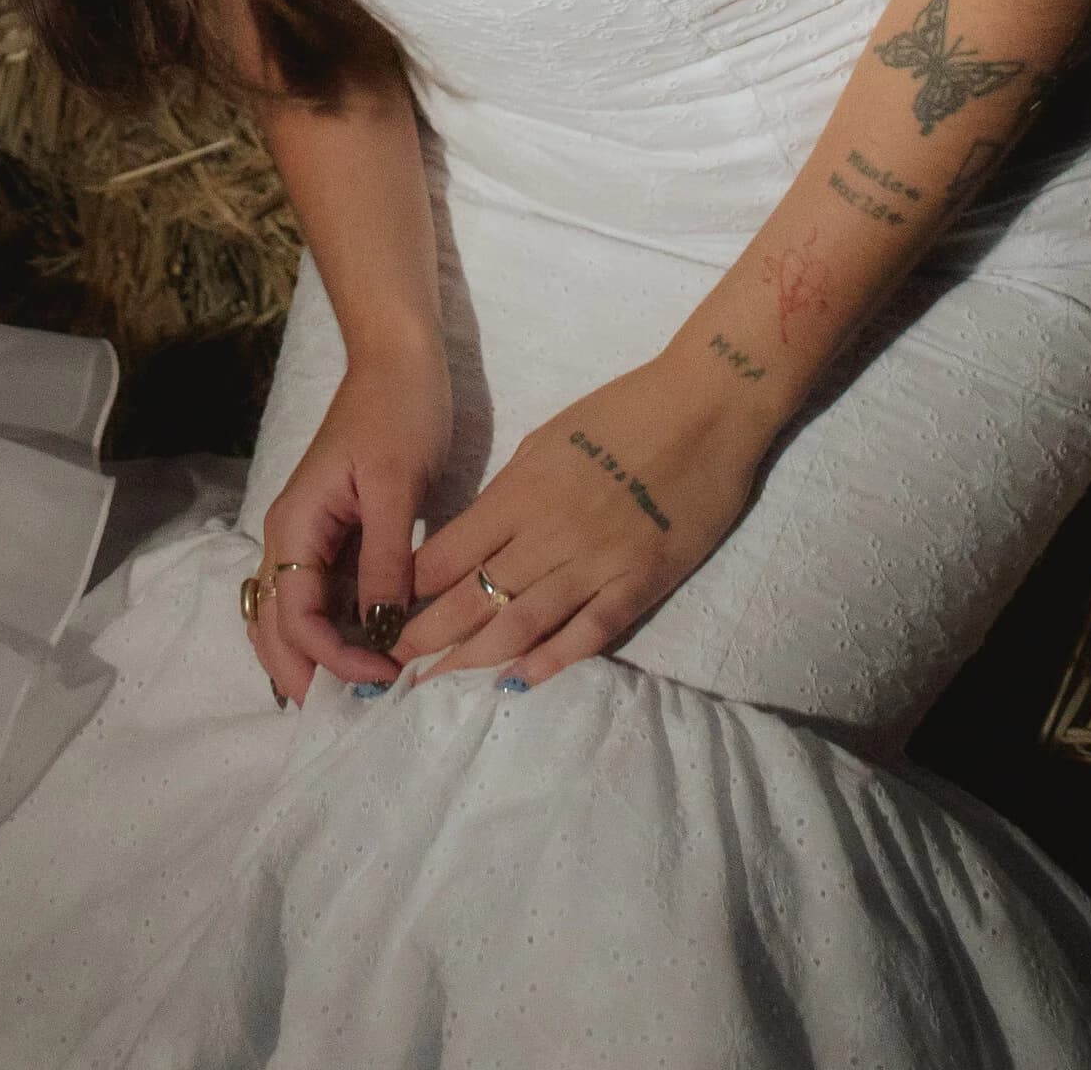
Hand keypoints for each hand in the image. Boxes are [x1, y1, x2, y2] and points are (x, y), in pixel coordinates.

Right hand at [250, 340, 453, 704]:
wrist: (398, 358)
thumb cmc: (398, 411)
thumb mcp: (396, 483)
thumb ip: (384, 557)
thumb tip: (382, 629)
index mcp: (295, 524)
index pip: (295, 615)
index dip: (332, 657)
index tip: (383, 677)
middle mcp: (291, 536)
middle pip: (275, 626)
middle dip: (305, 674)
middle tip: (352, 717)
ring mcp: (311, 536)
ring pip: (292, 616)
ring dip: (314, 659)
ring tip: (357, 697)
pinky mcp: (336, 534)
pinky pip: (321, 596)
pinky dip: (334, 632)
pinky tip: (367, 653)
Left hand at [390, 355, 773, 688]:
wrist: (706, 407)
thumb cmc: (624, 411)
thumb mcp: (550, 438)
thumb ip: (513, 490)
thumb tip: (481, 533)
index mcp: (522, 491)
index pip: (449, 552)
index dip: (412, 586)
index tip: (384, 610)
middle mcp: (550, 533)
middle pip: (475, 596)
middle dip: (428, 635)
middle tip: (391, 665)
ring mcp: (596, 562)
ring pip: (523, 624)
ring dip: (475, 658)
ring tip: (436, 684)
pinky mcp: (640, 583)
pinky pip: (589, 632)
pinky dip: (552, 660)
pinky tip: (519, 681)